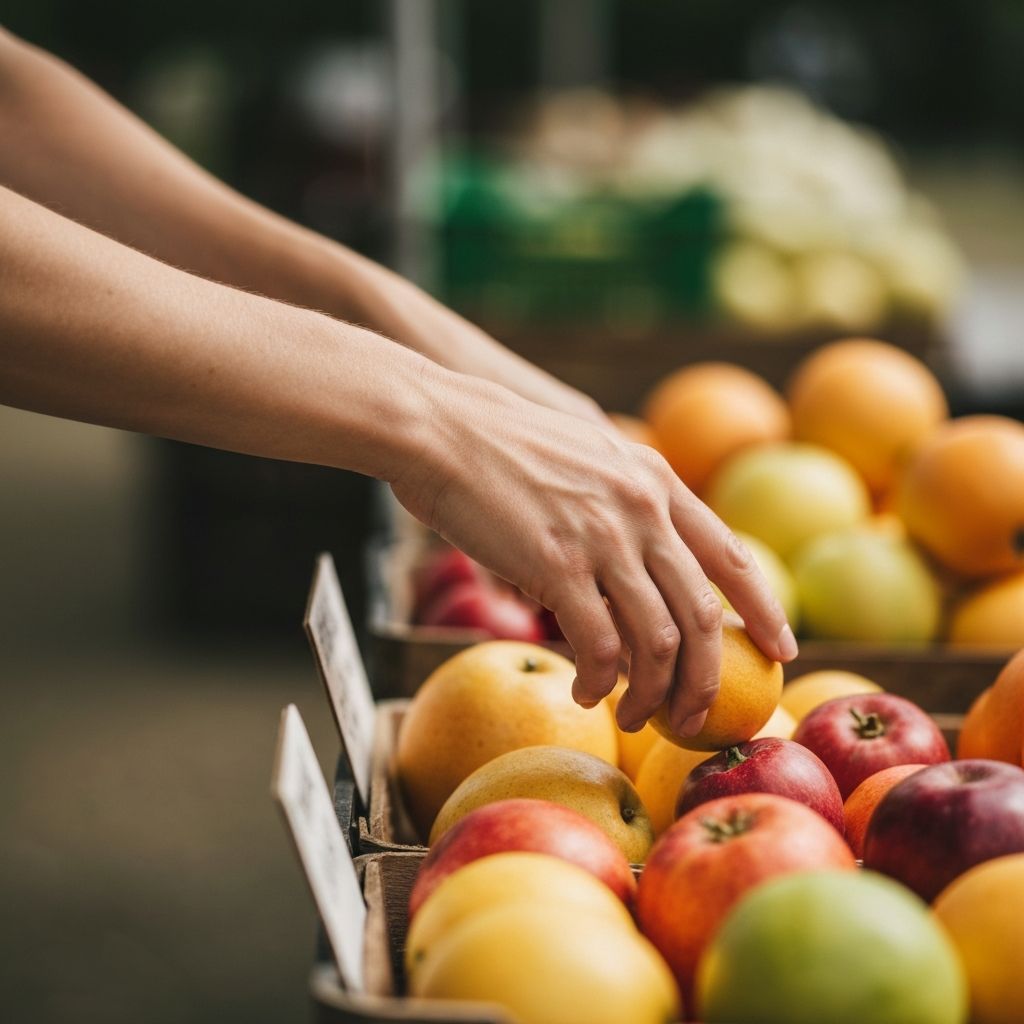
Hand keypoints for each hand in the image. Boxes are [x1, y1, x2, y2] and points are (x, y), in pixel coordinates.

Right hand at [391, 373, 797, 737]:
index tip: (783, 649)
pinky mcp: (557, 566)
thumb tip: (633, 570)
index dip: (764, 609)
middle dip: (709, 680)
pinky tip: (587, 692)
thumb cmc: (500, 445)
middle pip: (704, 616)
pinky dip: (599, 682)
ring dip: (654, 695)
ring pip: (659, 642)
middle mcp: (643, 509)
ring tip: (633, 718)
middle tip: (695, 717)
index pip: (731, 555)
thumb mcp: (586, 457)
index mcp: (655, 480)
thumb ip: (621, 504)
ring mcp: (604, 538)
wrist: (442, 428)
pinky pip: (599, 646)